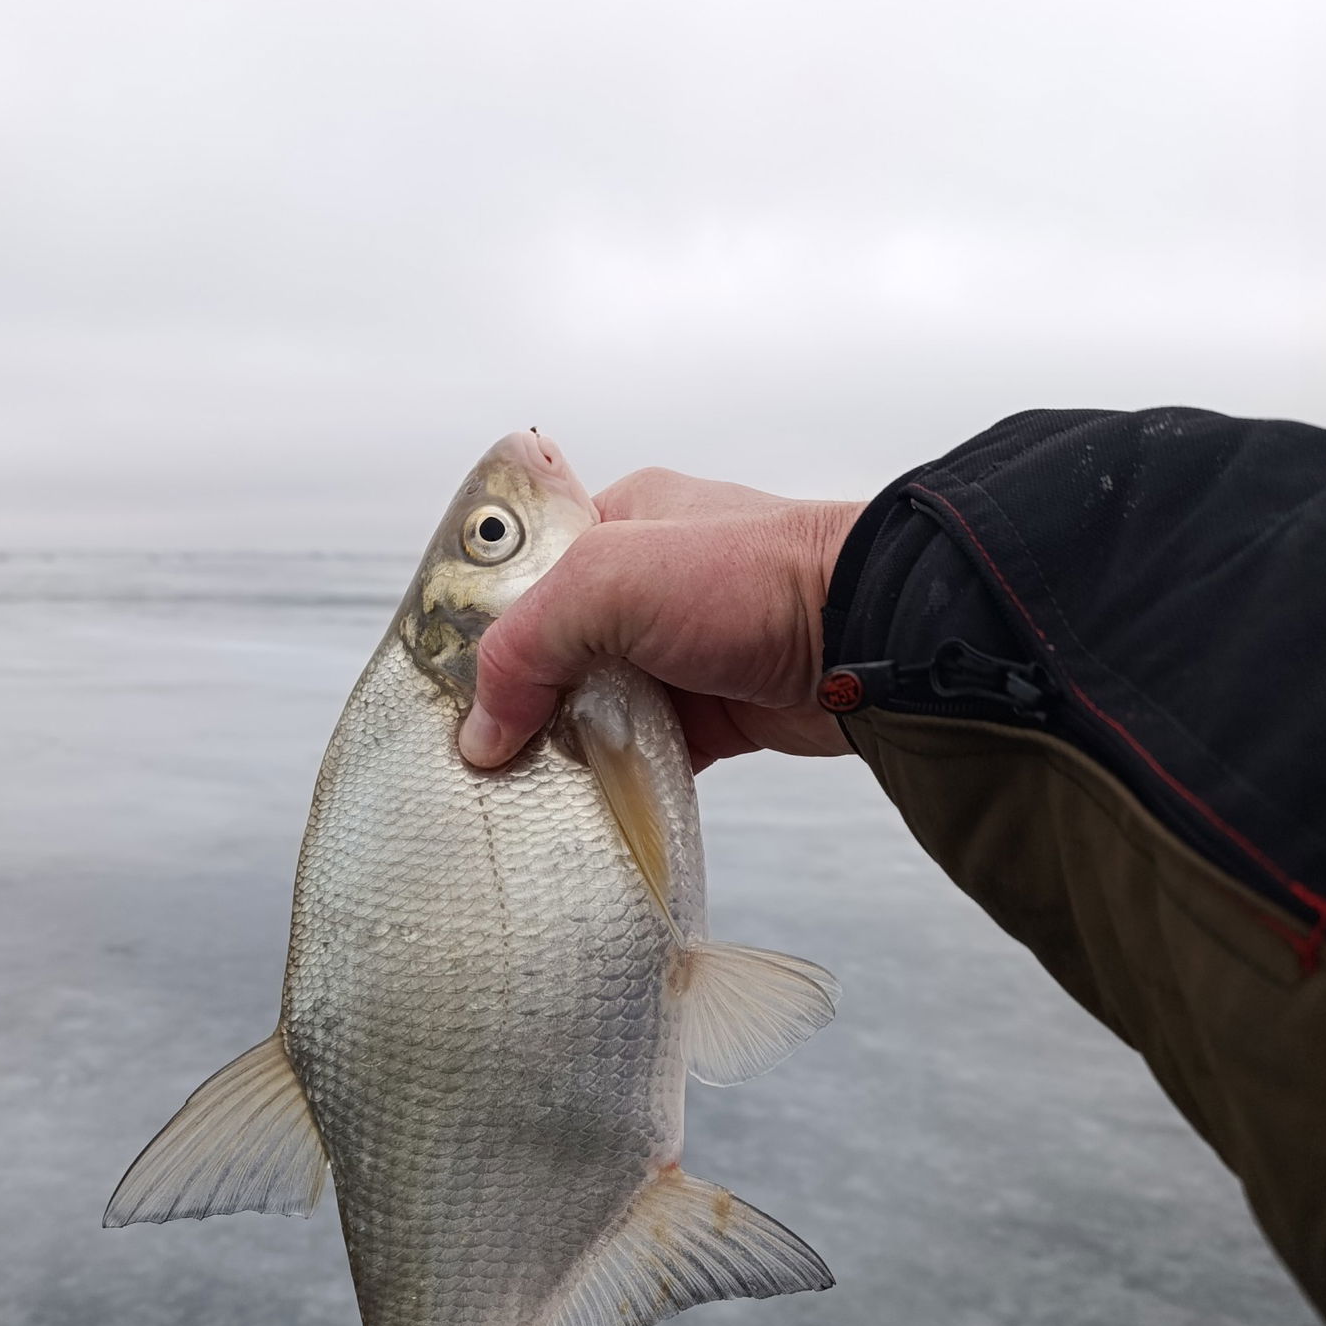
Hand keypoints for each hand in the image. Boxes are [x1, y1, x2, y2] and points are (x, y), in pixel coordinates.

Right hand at [458, 469, 867, 771]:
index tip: (456, 693)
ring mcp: (684, 651)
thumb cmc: (754, 580)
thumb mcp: (609, 581)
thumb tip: (481, 732)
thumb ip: (526, 644)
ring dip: (571, 748)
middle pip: (557, 652)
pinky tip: (587, 805)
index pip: (527, 576)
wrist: (870, 642)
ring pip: (600, 708)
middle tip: (486, 755)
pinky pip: (648, 753)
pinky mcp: (716, 712)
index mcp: (622, 520)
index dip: (488, 632)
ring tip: (527, 789)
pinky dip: (620, 779)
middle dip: (524, 703)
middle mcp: (651, 584)